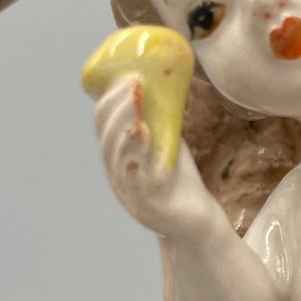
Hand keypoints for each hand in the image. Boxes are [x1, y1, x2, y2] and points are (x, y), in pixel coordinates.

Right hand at [93, 77, 207, 238]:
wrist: (197, 222)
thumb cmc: (181, 181)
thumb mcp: (168, 145)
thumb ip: (160, 120)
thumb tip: (162, 82)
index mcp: (118, 157)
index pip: (103, 125)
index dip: (111, 100)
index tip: (128, 77)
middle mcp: (118, 175)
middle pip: (106, 140)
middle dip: (119, 111)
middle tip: (134, 87)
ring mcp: (130, 193)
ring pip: (117, 162)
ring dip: (124, 135)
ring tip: (137, 117)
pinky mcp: (148, 208)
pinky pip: (135, 188)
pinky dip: (134, 170)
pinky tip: (137, 155)